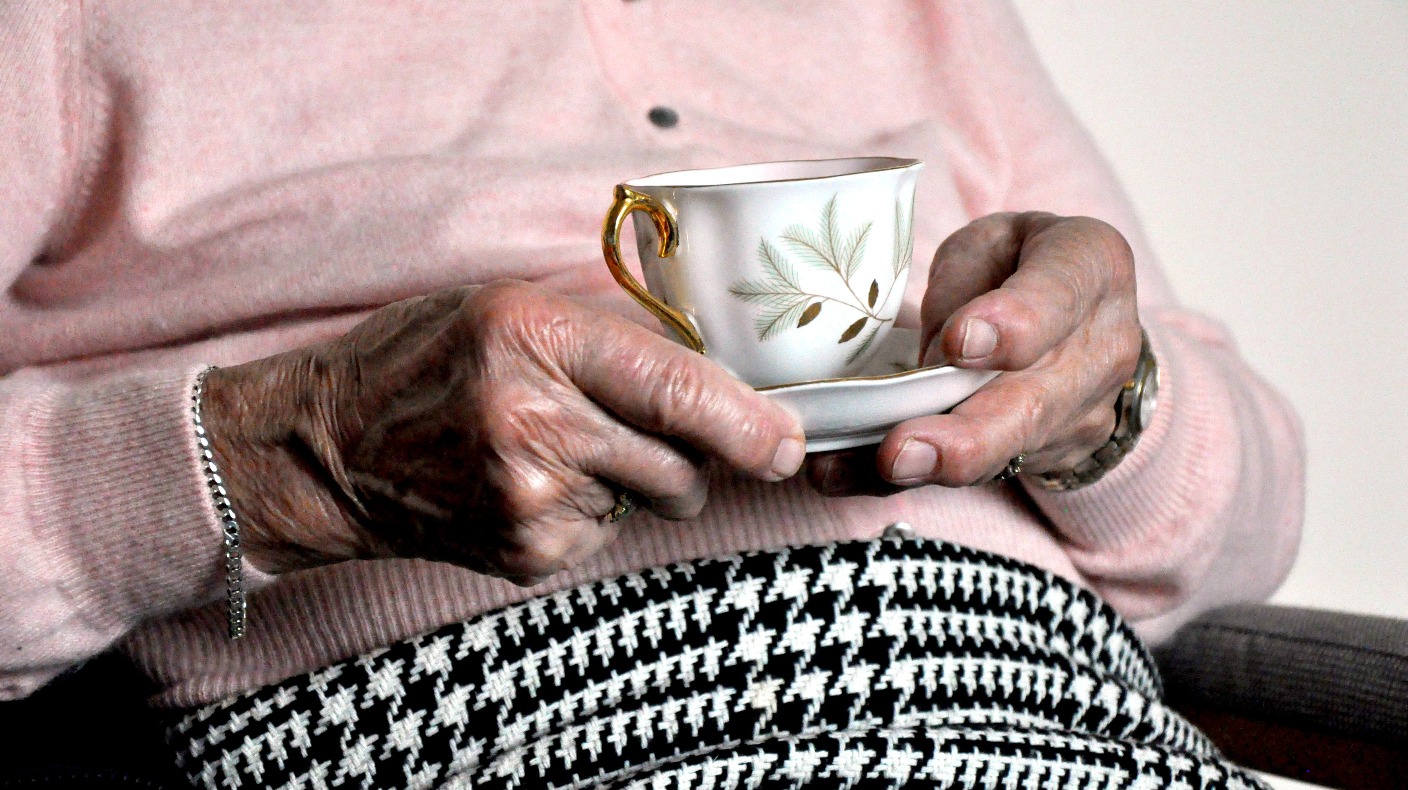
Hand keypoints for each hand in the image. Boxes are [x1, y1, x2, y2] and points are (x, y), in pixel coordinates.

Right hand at [203, 280, 805, 582]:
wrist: (325, 447)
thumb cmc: (425, 361)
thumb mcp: (511, 310)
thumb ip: (612, 342)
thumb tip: (728, 392)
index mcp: (533, 337)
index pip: (675, 388)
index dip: (746, 424)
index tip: (788, 444)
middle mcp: (532, 422)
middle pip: (680, 464)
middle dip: (687, 454)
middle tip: (624, 428)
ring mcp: (527, 500)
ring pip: (649, 502)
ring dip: (630, 482)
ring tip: (552, 450)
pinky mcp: (523, 555)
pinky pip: (605, 537)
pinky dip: (586, 514)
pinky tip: (524, 487)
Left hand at [807, 212, 1140, 494]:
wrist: (1082, 317)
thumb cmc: (1019, 264)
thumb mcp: (991, 243)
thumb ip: (964, 289)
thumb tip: (931, 362)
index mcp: (1090, 266)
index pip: (1059, 295)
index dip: (1013, 323)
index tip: (959, 343)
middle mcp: (1099, 349)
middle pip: (1032, 403)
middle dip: (965, 437)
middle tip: (902, 450)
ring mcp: (1079, 413)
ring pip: (1003, 450)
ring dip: (934, 468)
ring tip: (876, 469)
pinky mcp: (1044, 454)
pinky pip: (974, 471)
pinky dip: (907, 479)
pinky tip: (848, 475)